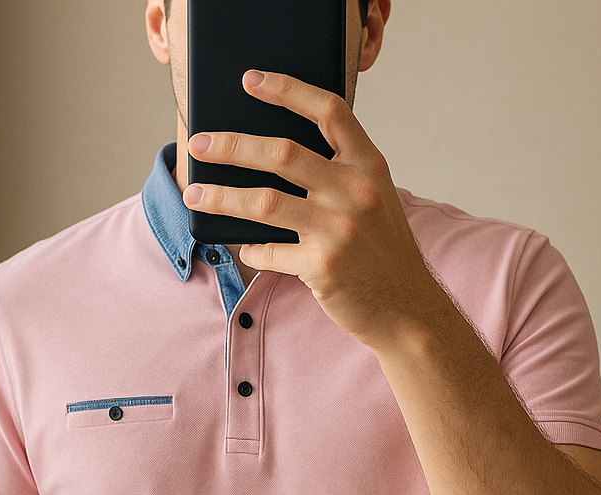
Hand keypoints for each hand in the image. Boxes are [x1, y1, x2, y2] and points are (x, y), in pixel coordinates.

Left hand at [183, 70, 452, 349]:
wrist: (407, 309)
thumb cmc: (382, 251)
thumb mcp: (376, 199)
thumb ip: (339, 174)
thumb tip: (273, 156)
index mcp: (370, 165)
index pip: (328, 111)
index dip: (287, 90)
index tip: (251, 80)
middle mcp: (356, 192)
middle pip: (282, 153)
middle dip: (232, 146)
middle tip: (198, 144)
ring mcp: (340, 230)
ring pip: (264, 202)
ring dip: (221, 197)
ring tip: (193, 194)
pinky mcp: (324, 267)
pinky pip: (271, 252)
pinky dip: (252, 249)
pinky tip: (243, 247)